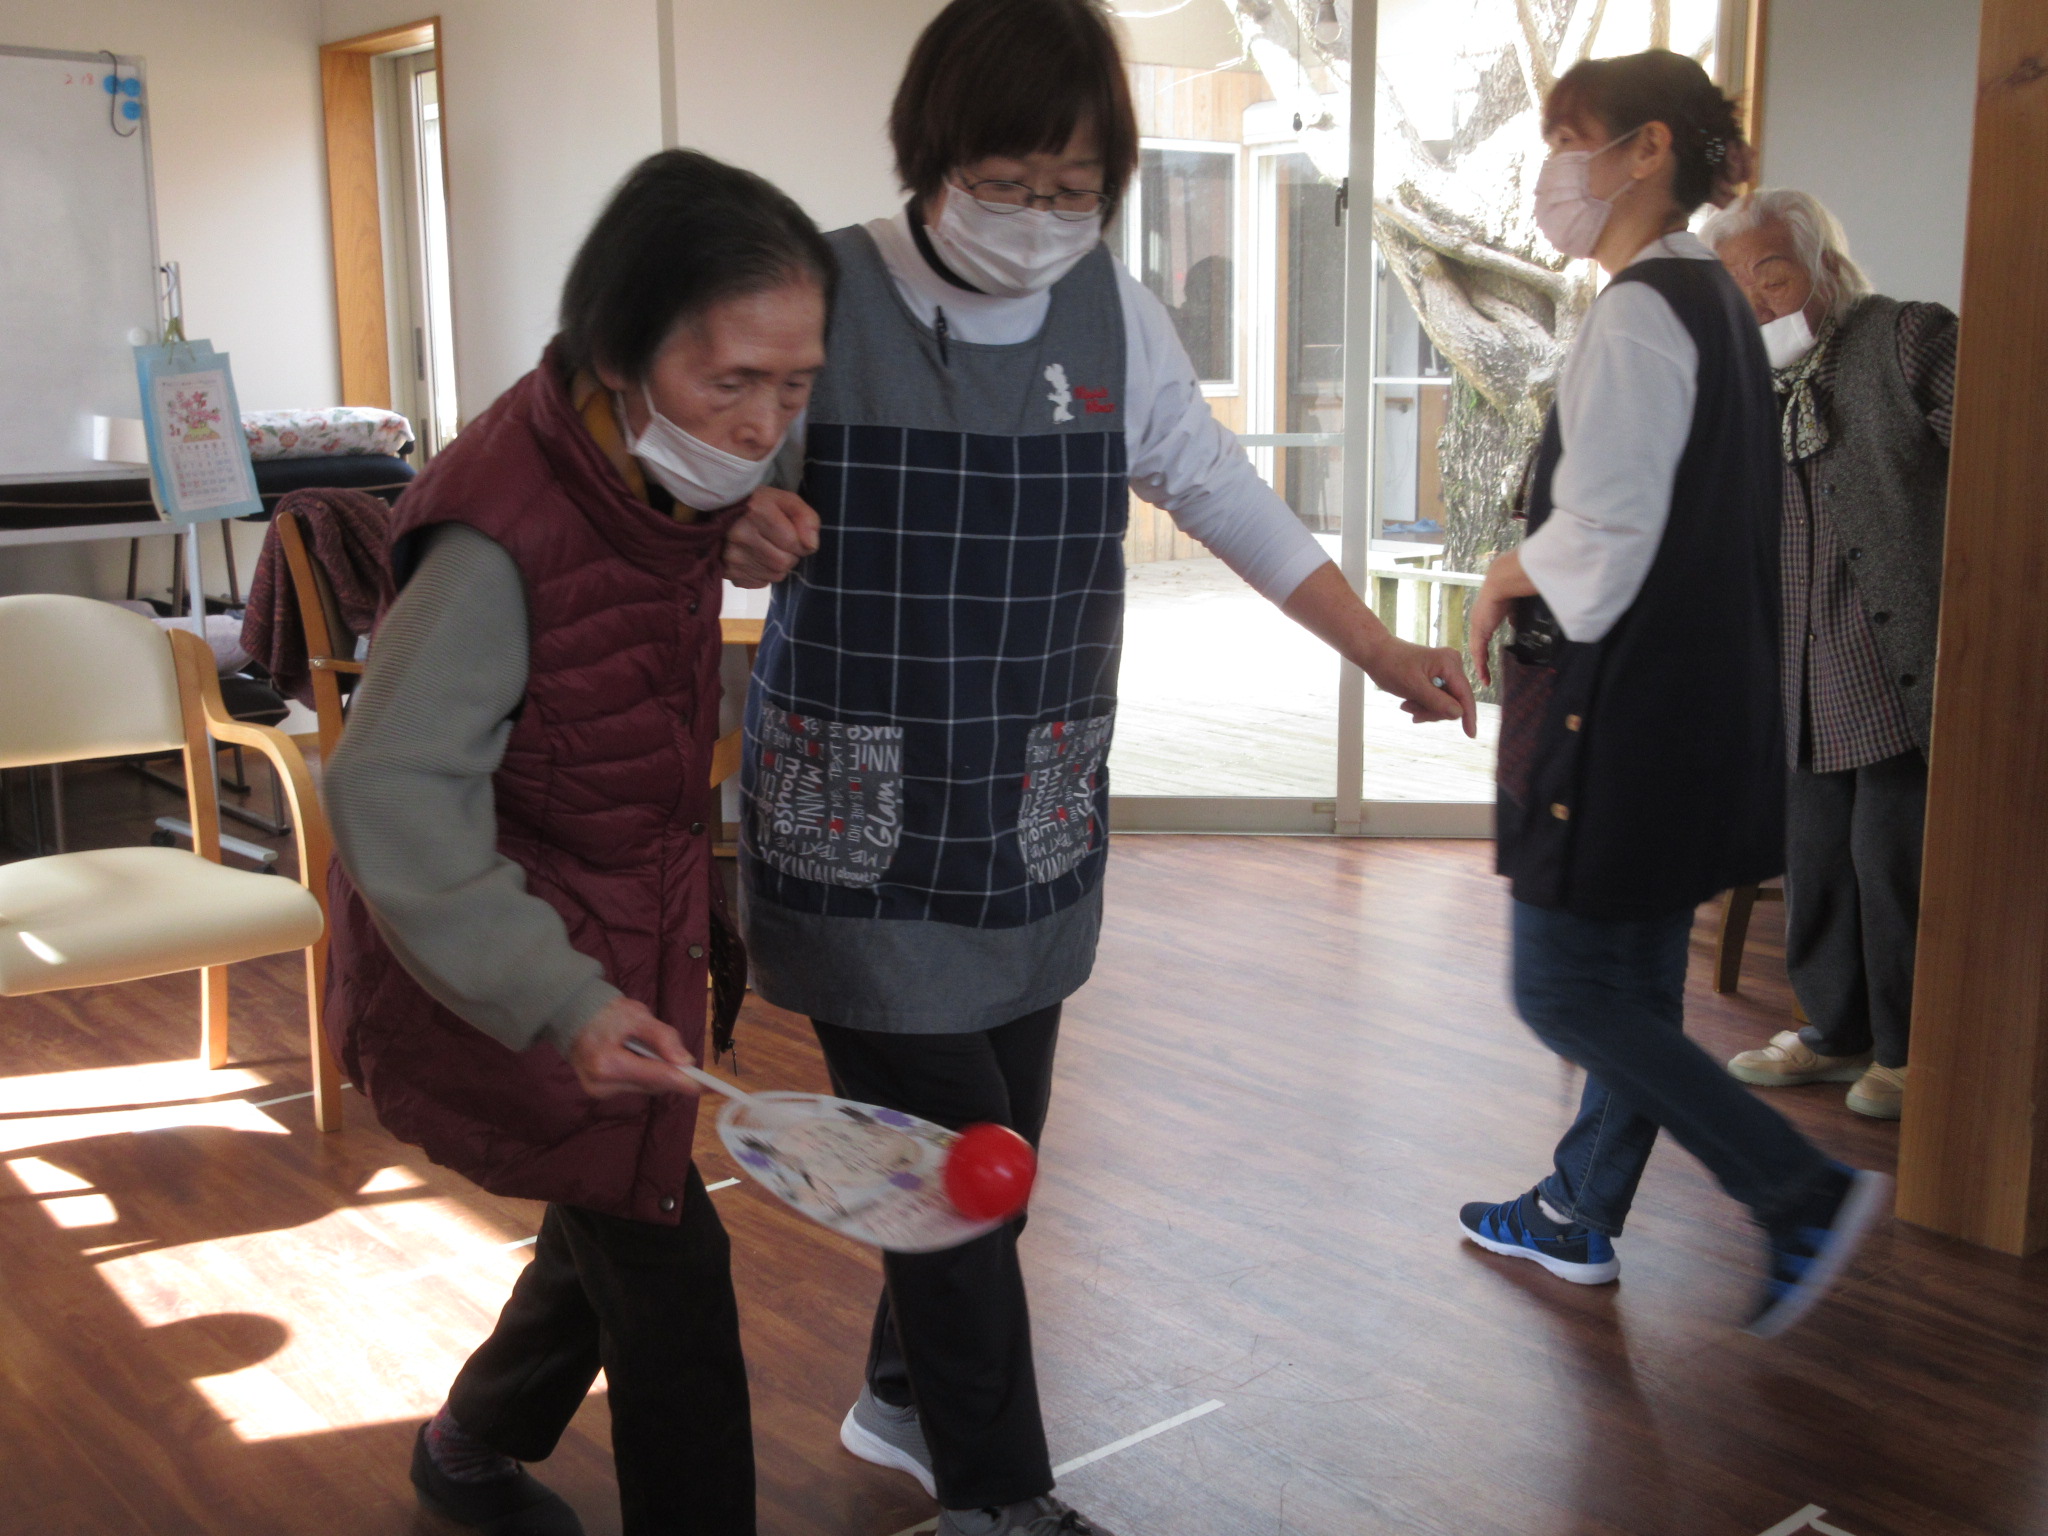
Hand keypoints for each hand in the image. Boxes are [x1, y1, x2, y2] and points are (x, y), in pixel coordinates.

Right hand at [566, 997, 699, 1099]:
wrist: (571, 1015)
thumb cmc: (605, 1011)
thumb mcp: (637, 1016)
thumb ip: (662, 1037)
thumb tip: (686, 1062)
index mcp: (608, 1063)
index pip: (655, 1076)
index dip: (684, 1081)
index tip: (709, 1088)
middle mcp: (601, 1084)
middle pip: (652, 1085)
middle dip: (671, 1073)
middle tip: (686, 1062)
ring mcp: (599, 1091)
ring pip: (645, 1087)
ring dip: (656, 1073)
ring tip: (649, 1049)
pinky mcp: (599, 1092)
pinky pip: (634, 1086)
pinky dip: (643, 1074)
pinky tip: (637, 1058)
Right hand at [722, 486, 819, 587]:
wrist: (720, 513)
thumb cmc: (758, 505)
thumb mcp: (785, 501)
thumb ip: (806, 518)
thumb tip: (811, 546)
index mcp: (757, 512)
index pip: (794, 543)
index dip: (800, 541)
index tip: (791, 533)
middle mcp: (740, 534)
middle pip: (784, 563)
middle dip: (789, 555)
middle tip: (778, 542)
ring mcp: (731, 555)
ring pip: (775, 575)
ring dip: (778, 565)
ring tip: (766, 548)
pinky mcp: (727, 571)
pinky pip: (760, 582)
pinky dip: (763, 573)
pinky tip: (754, 557)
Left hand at [1362, 637, 1477, 737]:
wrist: (1376, 653)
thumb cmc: (1391, 666)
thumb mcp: (1413, 687)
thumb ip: (1436, 701)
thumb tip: (1459, 714)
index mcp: (1449, 663)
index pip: (1465, 695)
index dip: (1469, 716)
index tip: (1471, 735)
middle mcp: (1452, 664)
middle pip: (1454, 701)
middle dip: (1433, 711)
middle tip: (1410, 711)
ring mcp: (1446, 670)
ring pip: (1445, 703)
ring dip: (1426, 709)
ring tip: (1406, 705)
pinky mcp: (1438, 675)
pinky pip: (1438, 698)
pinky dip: (1424, 705)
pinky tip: (1409, 704)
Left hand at [1468, 550, 1536, 687]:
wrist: (1502, 583)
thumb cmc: (1509, 590)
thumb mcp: (1512, 607)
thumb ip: (1512, 617)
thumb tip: (1514, 624)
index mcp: (1484, 616)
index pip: (1481, 637)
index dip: (1483, 649)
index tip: (1486, 659)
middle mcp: (1477, 622)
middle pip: (1477, 646)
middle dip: (1480, 660)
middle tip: (1484, 674)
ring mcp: (1477, 627)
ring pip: (1476, 651)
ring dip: (1480, 665)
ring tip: (1484, 678)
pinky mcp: (1479, 630)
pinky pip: (1478, 651)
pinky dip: (1481, 663)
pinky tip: (1483, 673)